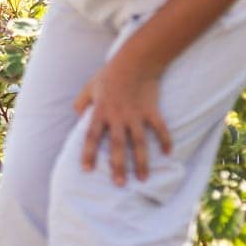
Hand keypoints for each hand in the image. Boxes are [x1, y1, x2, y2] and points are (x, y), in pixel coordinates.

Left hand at [73, 54, 171, 185]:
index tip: (86, 170)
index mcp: (100, 112)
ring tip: (142, 179)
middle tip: (119, 184)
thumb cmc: (109, 75)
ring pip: (139, 143)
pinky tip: (168, 154)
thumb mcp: (88, 87)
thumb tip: (77, 117)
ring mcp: (136, 115)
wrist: (135, 61)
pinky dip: (165, 140)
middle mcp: (118, 117)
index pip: (91, 136)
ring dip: (141, 162)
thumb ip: (81, 103)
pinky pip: (160, 128)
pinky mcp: (152, 111)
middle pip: (117, 145)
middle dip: (118, 166)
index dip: (88, 153)